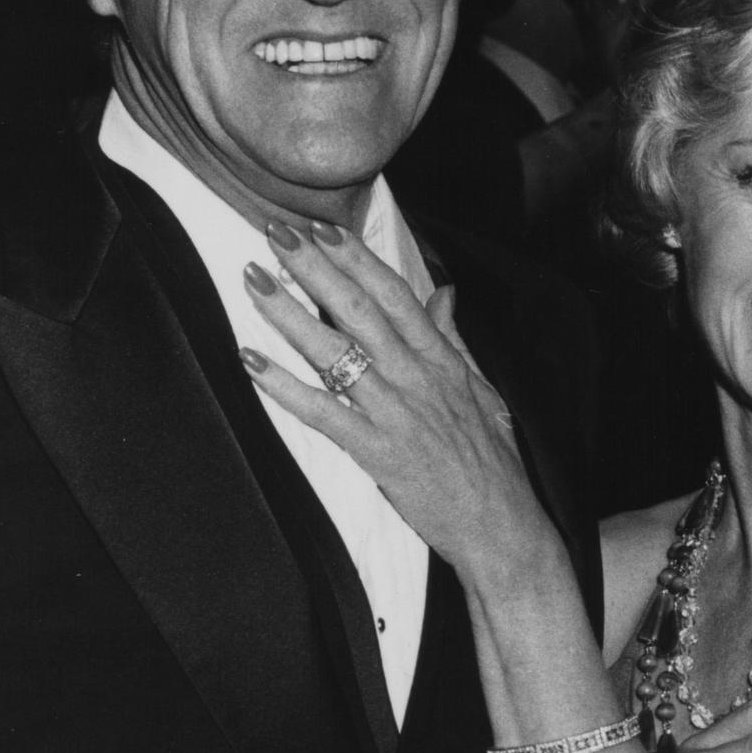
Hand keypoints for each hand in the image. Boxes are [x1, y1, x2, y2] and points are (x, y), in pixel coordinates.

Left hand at [236, 221, 547, 581]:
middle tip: (275, 231)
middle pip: (359, 309)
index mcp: (441, 360)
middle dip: (314, 266)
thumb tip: (444, 293)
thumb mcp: (481, 390)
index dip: (355, 258)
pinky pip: (322, 413)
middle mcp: (416, 377)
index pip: (393, 294)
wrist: (501, 525)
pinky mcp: (378, 452)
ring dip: (289, 312)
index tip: (321, 227)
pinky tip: (250, 361)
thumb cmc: (492, 463)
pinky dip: (283, 387)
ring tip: (252, 279)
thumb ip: (454, 338)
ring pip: (334, 352)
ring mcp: (396, 413)